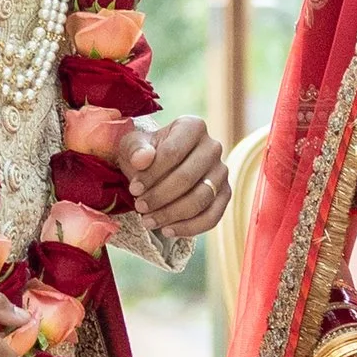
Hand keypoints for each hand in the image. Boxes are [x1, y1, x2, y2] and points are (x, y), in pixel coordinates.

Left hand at [119, 116, 230, 239]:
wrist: (157, 169)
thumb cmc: (144, 155)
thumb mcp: (132, 147)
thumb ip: (135, 150)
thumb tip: (143, 159)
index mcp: (192, 127)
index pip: (173, 152)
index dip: (151, 174)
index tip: (133, 189)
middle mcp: (213, 147)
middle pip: (187, 178)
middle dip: (160, 197)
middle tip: (140, 207)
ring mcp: (222, 172)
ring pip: (200, 199)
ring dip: (171, 214)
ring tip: (148, 221)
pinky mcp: (225, 194)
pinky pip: (212, 217)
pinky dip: (189, 228)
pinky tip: (167, 230)